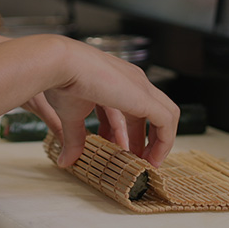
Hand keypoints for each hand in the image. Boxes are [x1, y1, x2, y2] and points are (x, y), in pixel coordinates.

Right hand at [38, 37, 177, 168]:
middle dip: (145, 140)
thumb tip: (65, 161)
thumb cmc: (61, 81)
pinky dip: (164, 142)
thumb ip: (73, 139)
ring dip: (160, 142)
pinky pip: (166, 122)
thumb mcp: (70, 115)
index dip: (128, 133)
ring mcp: (141, 88)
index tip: (121, 151)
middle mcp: (133, 81)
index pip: (131, 107)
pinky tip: (152, 160)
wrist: (62, 64)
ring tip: (148, 164)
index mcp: (116, 80)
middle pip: (150, 113)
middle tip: (137, 161)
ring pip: (166, 115)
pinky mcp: (145, 98)